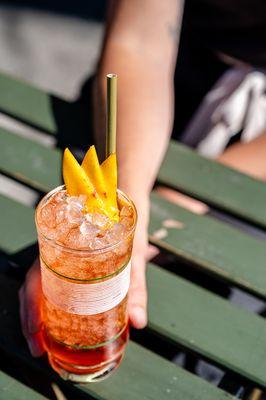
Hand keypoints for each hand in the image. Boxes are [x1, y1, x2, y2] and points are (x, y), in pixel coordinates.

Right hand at [19, 195, 153, 356]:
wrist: (126, 192)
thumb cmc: (127, 217)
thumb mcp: (134, 251)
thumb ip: (138, 285)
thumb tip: (139, 323)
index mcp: (62, 241)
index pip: (36, 277)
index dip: (30, 307)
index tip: (35, 332)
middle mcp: (56, 248)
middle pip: (34, 285)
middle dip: (32, 318)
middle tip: (39, 347)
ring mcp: (61, 253)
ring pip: (41, 284)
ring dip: (39, 312)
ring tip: (46, 339)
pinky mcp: (71, 257)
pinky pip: (55, 279)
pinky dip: (52, 301)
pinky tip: (60, 318)